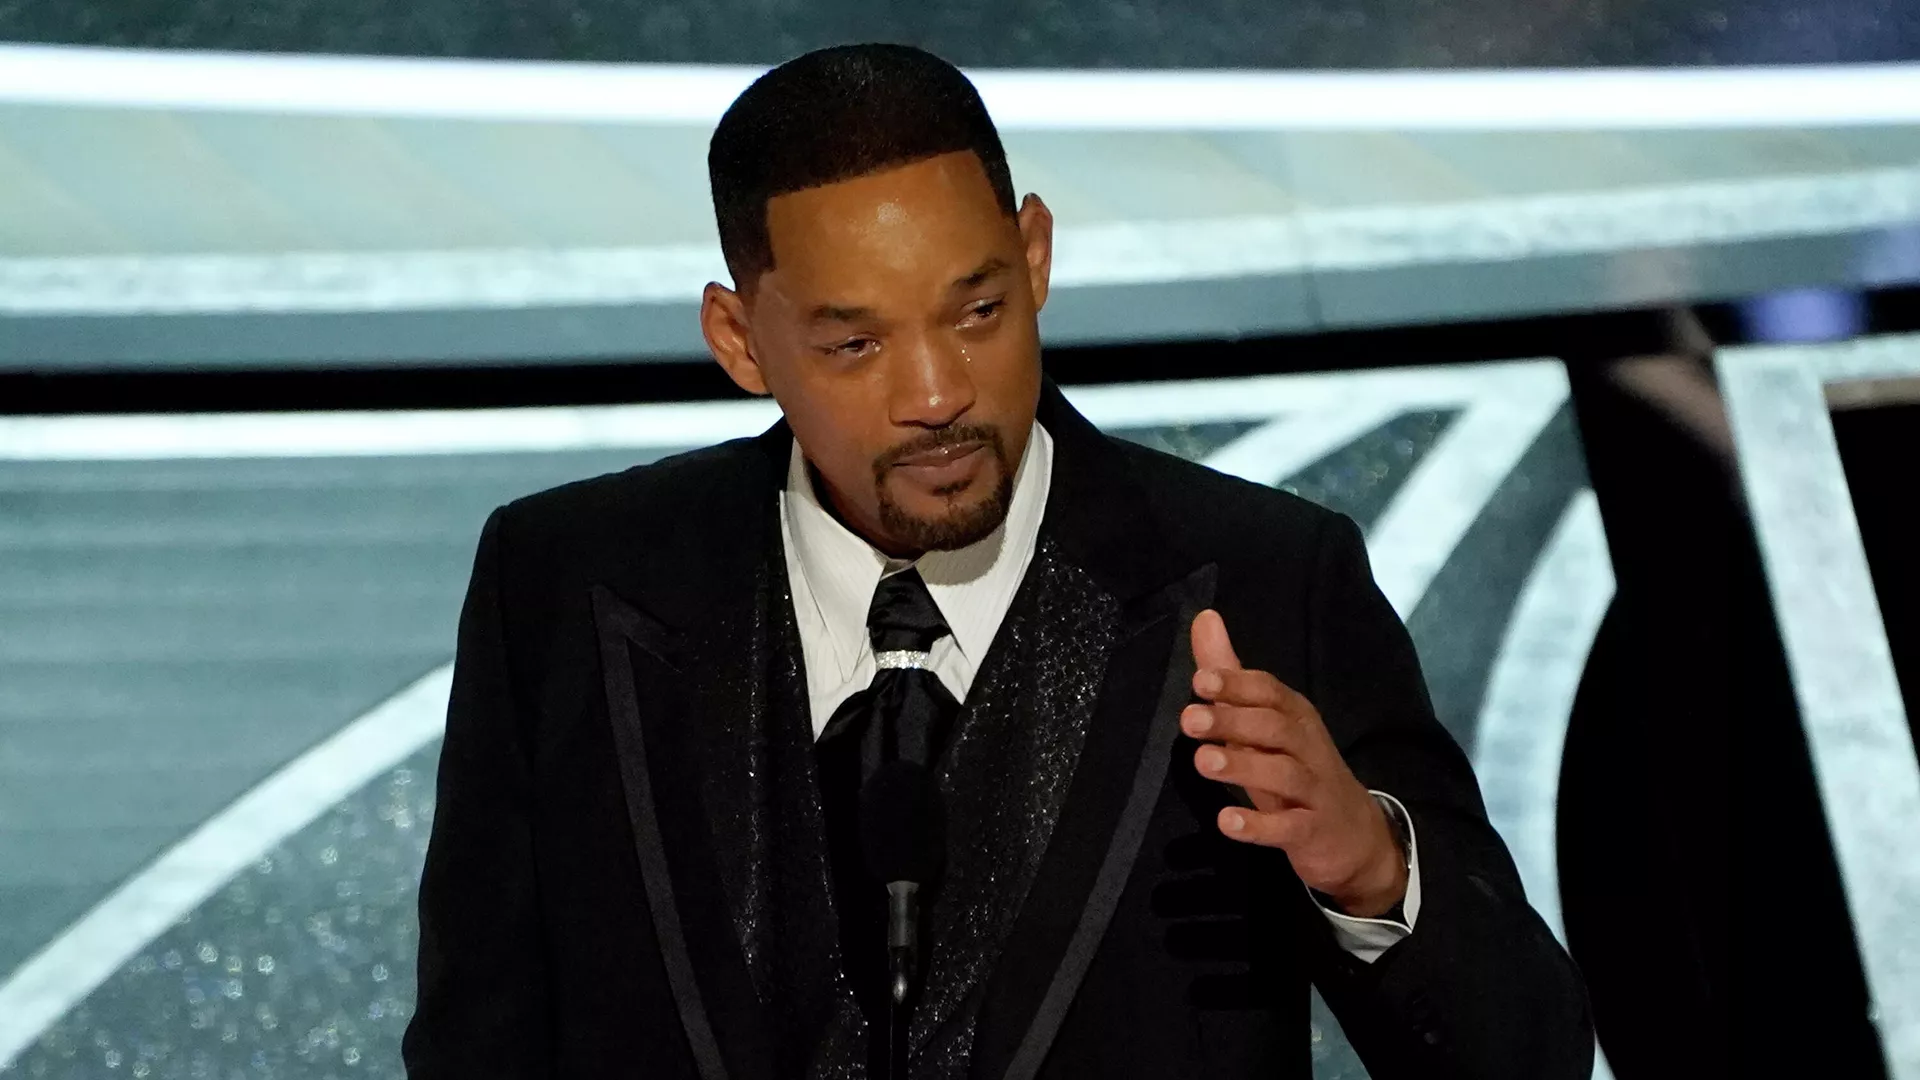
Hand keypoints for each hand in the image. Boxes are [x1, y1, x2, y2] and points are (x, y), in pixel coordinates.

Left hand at [1182, 609, 1407, 917]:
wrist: (1354, 836)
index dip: (1237, 684)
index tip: (1200, 681)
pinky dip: (1259, 824)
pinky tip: (1228, 821)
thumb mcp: (1263, 725)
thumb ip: (1232, 677)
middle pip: (1275, 727)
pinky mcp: (1314, 831)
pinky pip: (1289, 827)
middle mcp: (1308, 748)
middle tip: (1190, 719)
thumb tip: (1204, 618)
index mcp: (1295, 717)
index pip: (1270, 692)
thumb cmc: (1297, 770)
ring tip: (1204, 761)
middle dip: (1233, 720)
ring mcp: (1314, 790)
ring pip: (1284, 774)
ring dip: (1243, 766)